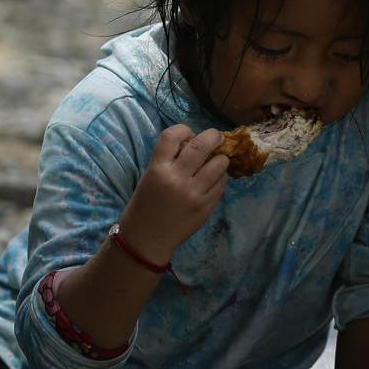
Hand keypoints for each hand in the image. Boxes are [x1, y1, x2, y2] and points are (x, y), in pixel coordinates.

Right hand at [118, 125, 229, 263]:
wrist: (147, 238)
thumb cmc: (146, 204)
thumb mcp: (150, 176)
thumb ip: (169, 159)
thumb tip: (194, 141)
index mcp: (157, 169)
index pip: (172, 136)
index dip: (184, 129)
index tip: (189, 133)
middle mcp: (177, 178)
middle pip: (202, 145)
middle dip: (213, 136)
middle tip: (217, 137)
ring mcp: (194, 193)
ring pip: (219, 163)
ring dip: (221, 159)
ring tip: (217, 161)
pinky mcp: (206, 206)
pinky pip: (222, 184)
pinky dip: (221, 177)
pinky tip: (215, 179)